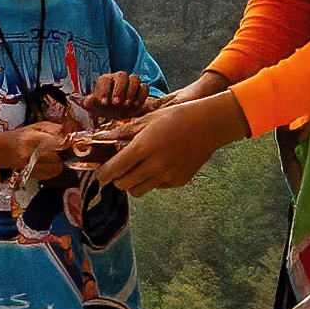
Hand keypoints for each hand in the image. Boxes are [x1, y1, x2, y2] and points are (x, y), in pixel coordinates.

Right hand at [1, 118, 82, 180]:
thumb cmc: (19, 136)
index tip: (72, 141)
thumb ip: (53, 129)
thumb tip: (71, 132)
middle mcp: (29, 152)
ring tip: (58, 156)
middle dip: (65, 153)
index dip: (66, 142)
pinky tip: (52, 163)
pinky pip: (50, 174)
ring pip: (55, 167)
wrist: (1, 150)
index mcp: (30, 137)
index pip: (55, 141)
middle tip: (68, 149)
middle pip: (57, 156)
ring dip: (61, 162)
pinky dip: (55, 170)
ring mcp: (29, 165)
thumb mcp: (34, 126)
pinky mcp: (30, 174)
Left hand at [79, 69, 157, 121]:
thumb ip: (83, 102)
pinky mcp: (141, 91)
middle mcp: (119, 80)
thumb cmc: (103, 109)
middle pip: (122, 75)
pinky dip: (141, 95)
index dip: (104, 90)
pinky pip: (145, 88)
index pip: (105, 80)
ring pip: (135, 79)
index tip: (104, 103)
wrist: (118, 115)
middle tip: (116, 103)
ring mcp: (131, 84)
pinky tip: (135, 105)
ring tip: (126, 104)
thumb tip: (70, 97)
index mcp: (106, 81)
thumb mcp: (91, 107)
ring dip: (131, 91)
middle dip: (119, 89)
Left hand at [93, 86, 250, 194]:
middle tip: (119, 170)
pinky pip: (157, 186)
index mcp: (144, 147)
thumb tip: (102, 138)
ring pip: (139, 191)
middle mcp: (155, 165)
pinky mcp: (178, 181)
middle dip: (117, 179)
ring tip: (137, 170)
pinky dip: (153, 180)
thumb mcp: (148, 119)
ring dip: (133, 183)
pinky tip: (159, 165)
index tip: (101, 173)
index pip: (114, 169)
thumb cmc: (176, 117)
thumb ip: (123, 131)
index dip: (103, 174)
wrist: (208, 125)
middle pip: (123, 185)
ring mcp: (168, 175)